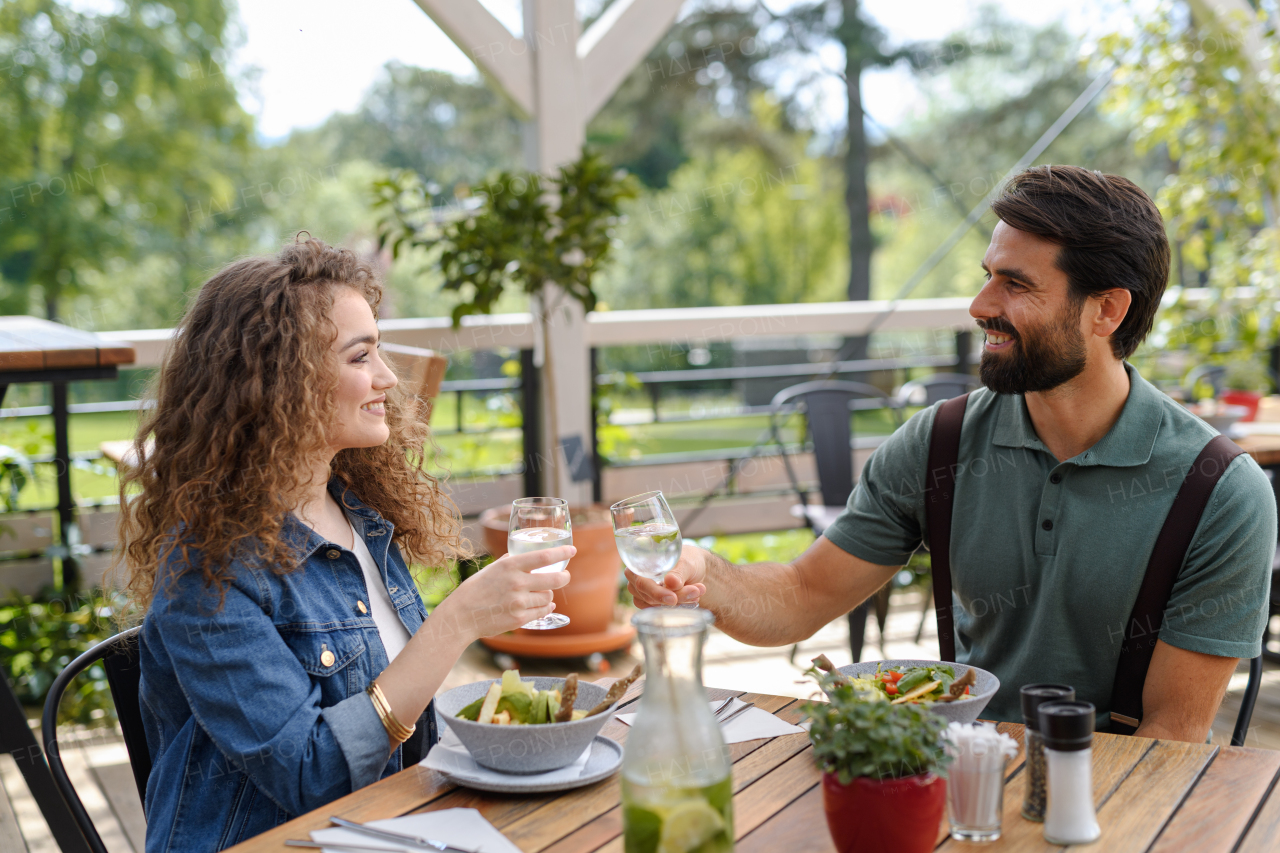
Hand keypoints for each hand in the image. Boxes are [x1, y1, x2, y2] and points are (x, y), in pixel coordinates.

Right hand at [435, 545, 573, 640]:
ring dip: (547, 594)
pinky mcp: (519, 619)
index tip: (572, 550)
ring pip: (548, 597)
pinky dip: (545, 608)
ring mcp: (518, 603)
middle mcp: (516, 583)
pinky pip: (542, 612)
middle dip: (564, 577)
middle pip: (554, 579)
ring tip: (538, 593)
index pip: (543, 557)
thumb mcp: (491, 570)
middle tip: (565, 576)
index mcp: (510, 567)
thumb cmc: (475, 590)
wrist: (461, 616)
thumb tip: (523, 557)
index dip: (562, 553)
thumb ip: (509, 563)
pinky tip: (544, 605)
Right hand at [626, 541, 707, 607]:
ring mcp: (642, 596)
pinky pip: (663, 612)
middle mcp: (636, 582)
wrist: (694, 570)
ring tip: (698, 591)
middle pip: (651, 598)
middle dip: (676, 596)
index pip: (642, 584)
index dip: (657, 593)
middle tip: (696, 591)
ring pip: (658, 606)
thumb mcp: (686, 562)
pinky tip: (693, 598)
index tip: (673, 598)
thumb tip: (670, 582)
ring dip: (681, 601)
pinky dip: (680, 607)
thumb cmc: (686, 560)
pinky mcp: (652, 606)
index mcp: (638, 566)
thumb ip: (678, 573)